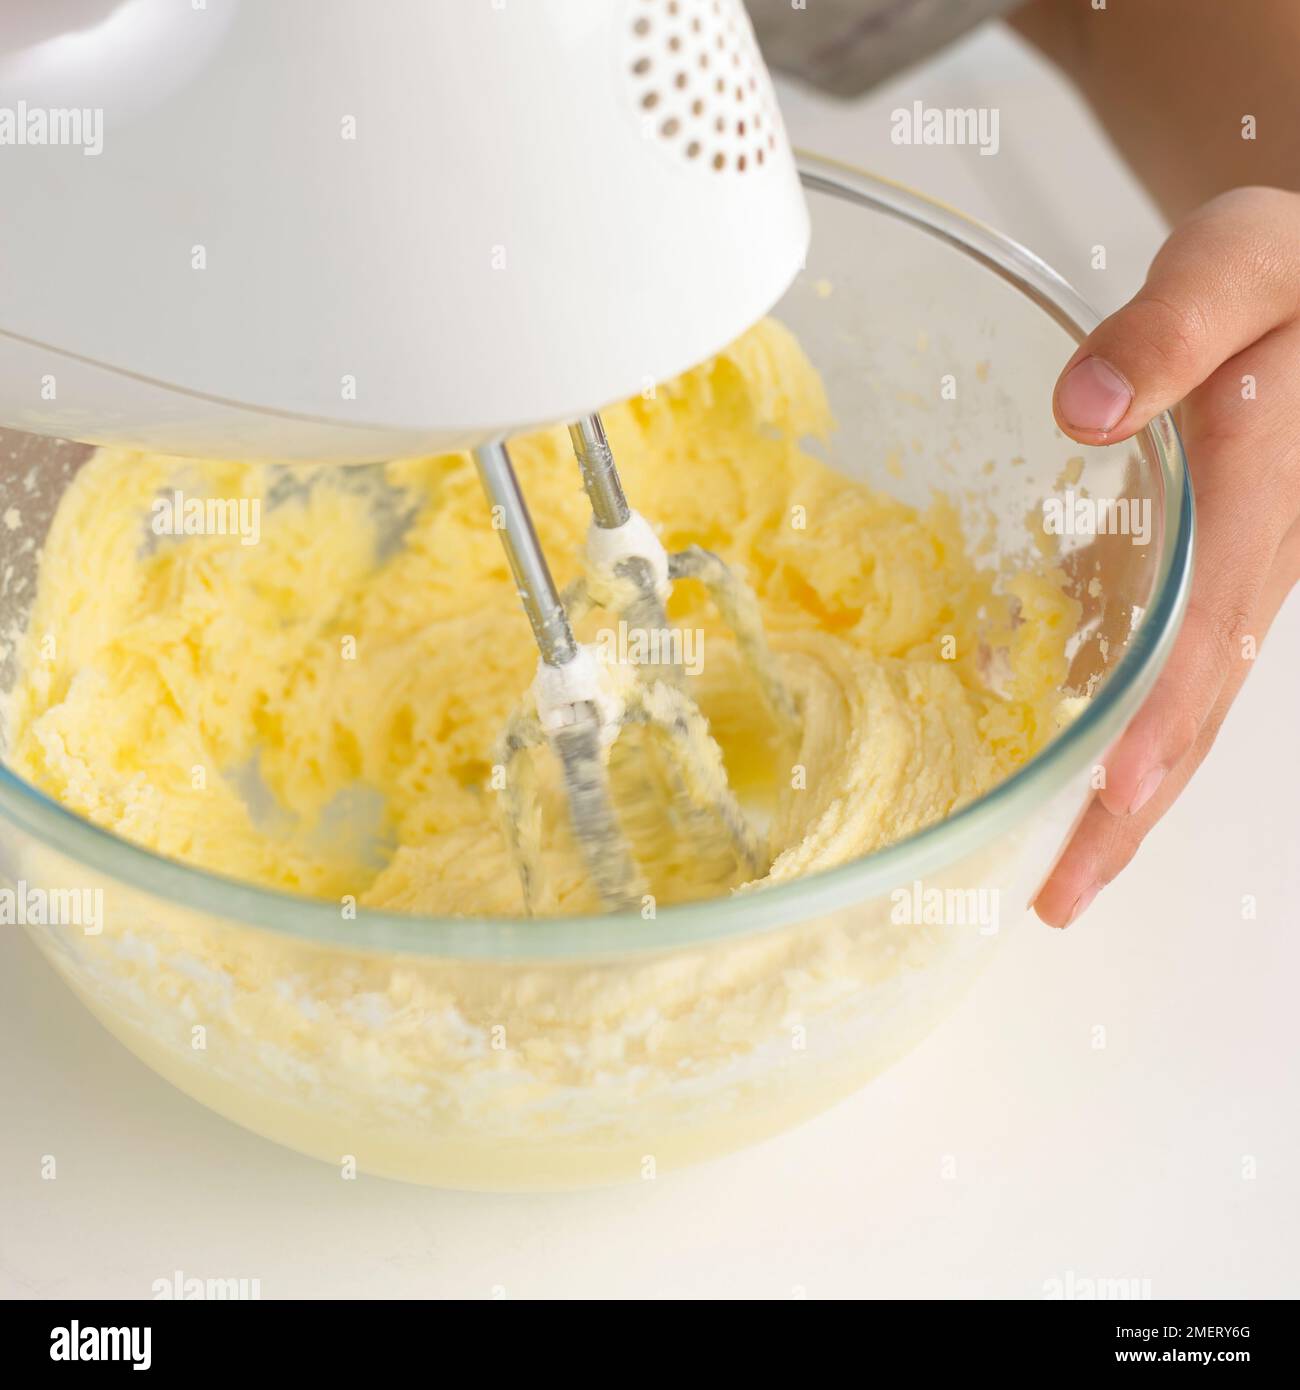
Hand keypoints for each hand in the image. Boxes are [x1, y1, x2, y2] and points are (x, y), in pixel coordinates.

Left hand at [1034, 186, 1299, 925]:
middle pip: (1192, 712)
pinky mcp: (1206, 573)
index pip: (1205, 646)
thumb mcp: (1234, 268)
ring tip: (1059, 872)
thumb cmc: (1288, 277)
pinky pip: (1169, 670)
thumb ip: (1169, 331)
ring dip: (1124, 795)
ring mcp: (1232, 580)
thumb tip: (1080, 411)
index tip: (1104, 812)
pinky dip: (1124, 735)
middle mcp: (1252, 567)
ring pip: (1182, 706)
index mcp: (1259, 505)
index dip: (1155, 737)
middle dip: (1128, 813)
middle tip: (1056, 898)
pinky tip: (1068, 770)